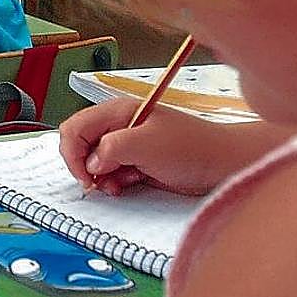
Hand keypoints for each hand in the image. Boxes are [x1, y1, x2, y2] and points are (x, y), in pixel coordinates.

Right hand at [59, 99, 267, 196]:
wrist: (224, 165)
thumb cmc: (193, 148)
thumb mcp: (147, 145)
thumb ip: (111, 148)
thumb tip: (92, 163)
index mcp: (117, 111)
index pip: (75, 128)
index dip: (73, 153)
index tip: (85, 176)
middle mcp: (118, 125)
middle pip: (80, 144)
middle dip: (84, 166)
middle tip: (97, 184)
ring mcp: (126, 144)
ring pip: (93, 161)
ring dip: (100, 177)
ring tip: (118, 185)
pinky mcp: (135, 161)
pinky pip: (109, 172)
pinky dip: (112, 182)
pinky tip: (127, 185)